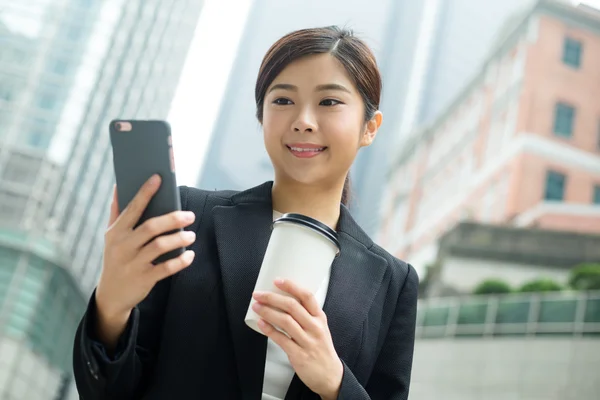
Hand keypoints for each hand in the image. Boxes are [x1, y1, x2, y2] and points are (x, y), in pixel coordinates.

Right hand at [95, 175, 196, 349]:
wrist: (111, 294)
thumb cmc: (116, 257)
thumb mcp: (111, 236)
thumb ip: (117, 211)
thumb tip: (118, 186)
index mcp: (116, 232)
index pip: (132, 208)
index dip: (145, 192)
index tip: (158, 178)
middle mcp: (123, 246)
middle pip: (150, 227)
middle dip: (172, 219)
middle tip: (190, 215)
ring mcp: (133, 263)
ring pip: (160, 247)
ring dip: (179, 239)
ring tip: (191, 235)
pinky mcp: (144, 279)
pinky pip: (166, 268)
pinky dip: (180, 261)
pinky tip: (190, 255)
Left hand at [252, 279, 342, 399]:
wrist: (330, 375)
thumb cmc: (321, 349)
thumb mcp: (320, 328)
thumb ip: (306, 315)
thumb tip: (283, 301)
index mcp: (320, 318)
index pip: (307, 296)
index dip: (291, 286)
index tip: (277, 280)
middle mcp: (315, 327)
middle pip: (292, 307)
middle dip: (272, 298)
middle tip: (259, 294)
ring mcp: (307, 342)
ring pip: (285, 321)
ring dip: (268, 312)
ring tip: (257, 307)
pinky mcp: (299, 355)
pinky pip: (281, 339)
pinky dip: (269, 330)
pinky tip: (261, 323)